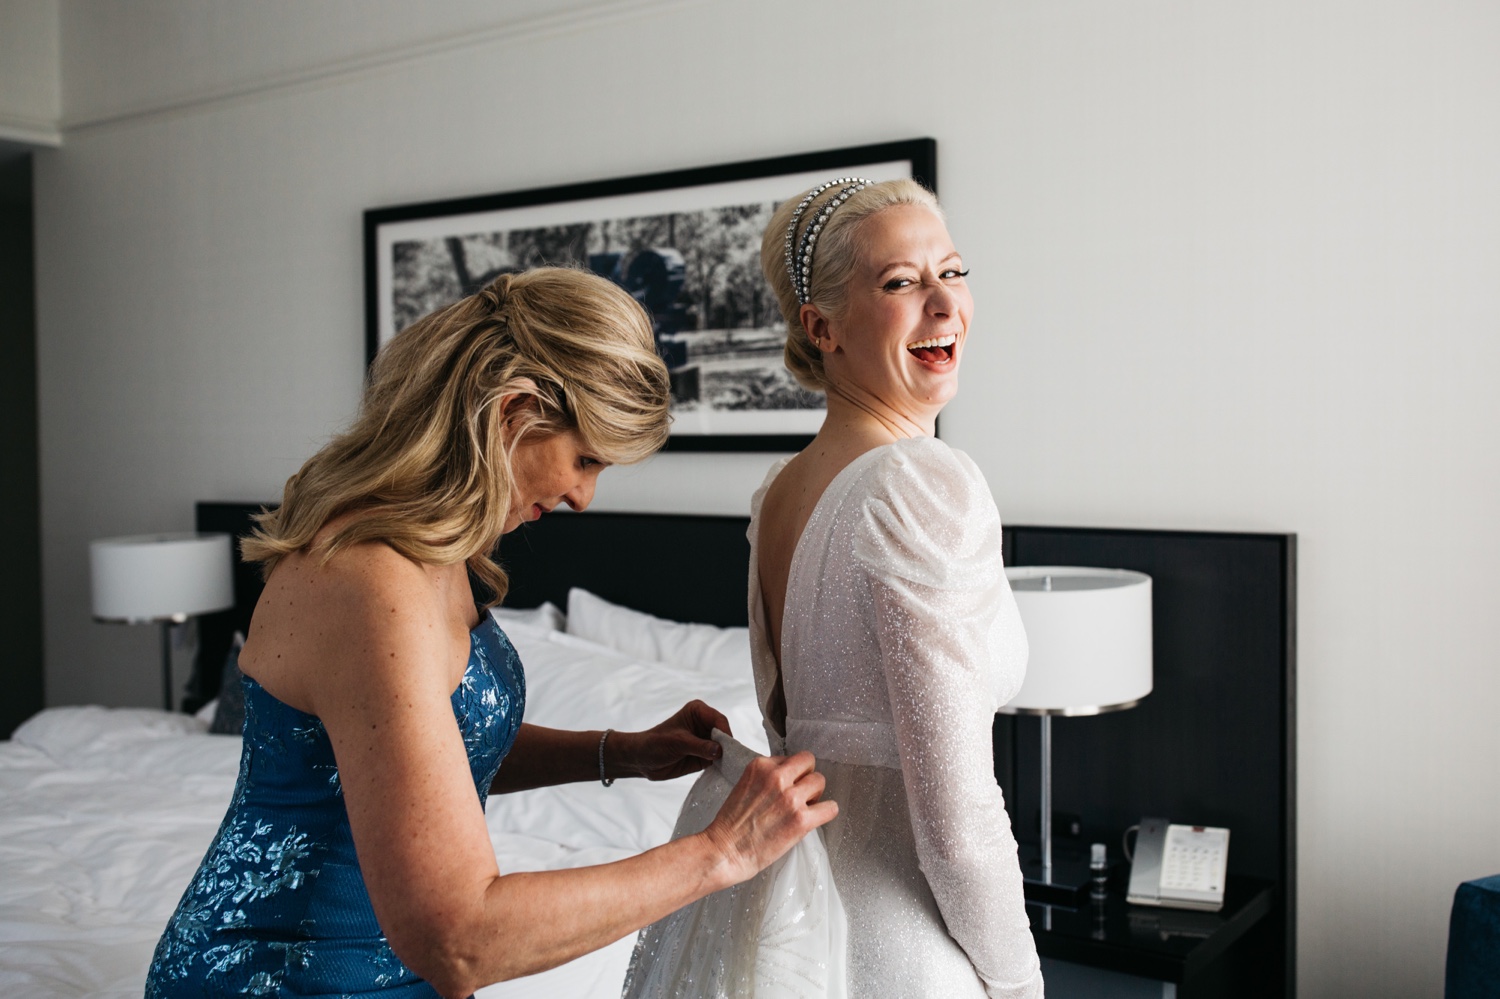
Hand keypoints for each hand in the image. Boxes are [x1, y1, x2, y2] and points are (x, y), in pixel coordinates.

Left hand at [612, 700, 730, 781]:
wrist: (642, 760)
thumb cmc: (655, 744)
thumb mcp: (677, 743)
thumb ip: (699, 746)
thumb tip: (720, 751)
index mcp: (698, 711)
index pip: (719, 720)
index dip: (725, 733)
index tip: (728, 747)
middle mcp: (705, 724)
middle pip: (725, 734)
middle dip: (729, 746)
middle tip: (734, 760)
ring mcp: (706, 741)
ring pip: (725, 748)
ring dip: (728, 758)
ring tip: (732, 767)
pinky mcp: (706, 756)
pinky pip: (719, 760)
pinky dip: (722, 766)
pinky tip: (725, 772)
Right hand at [699, 751, 837, 885]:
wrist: (724, 852)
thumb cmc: (731, 826)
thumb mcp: (744, 786)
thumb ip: (766, 778)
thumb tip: (789, 778)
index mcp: (760, 766)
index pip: (791, 758)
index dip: (791, 774)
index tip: (787, 787)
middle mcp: (776, 777)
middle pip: (808, 763)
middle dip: (806, 778)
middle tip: (799, 795)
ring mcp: (790, 798)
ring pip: (820, 782)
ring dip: (815, 795)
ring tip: (803, 809)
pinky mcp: (801, 820)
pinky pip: (830, 808)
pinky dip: (826, 812)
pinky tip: (815, 819)